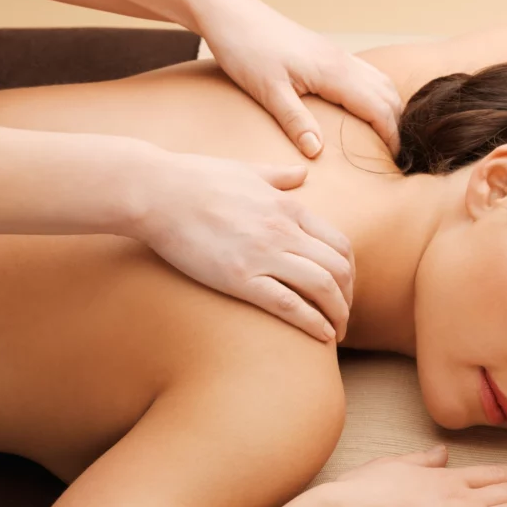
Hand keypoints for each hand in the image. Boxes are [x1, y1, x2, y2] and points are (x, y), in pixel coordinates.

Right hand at [133, 148, 353, 341]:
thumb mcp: (247, 170)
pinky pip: (289, 304)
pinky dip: (312, 322)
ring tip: (336, 332)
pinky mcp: (240, 278)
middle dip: (348, 298)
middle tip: (343, 316)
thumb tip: (302, 171)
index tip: (345, 289)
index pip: (340, 244)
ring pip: (322, 288)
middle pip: (338, 269)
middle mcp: (284, 231)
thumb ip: (279, 176)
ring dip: (337, 314)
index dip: (349, 272)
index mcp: (289, 207)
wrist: (157, 191)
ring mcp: (263, 255)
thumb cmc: (196, 178)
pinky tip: (321, 336)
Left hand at [195, 0, 401, 157]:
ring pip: (380, 81)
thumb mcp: (267, 91)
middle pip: (388, 94)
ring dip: (389, 108)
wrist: (228, 11)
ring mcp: (335, 54)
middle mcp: (341, 60)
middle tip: (394, 158)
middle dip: (397, 125)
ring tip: (385, 138)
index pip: (378, 108)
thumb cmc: (244, 48)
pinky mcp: (325, 52)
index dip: (390, 137)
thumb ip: (295, 121)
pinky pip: (364, 74)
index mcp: (333, 71)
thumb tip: (317, 153)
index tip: (393, 163)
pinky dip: (375, 95)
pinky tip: (364, 111)